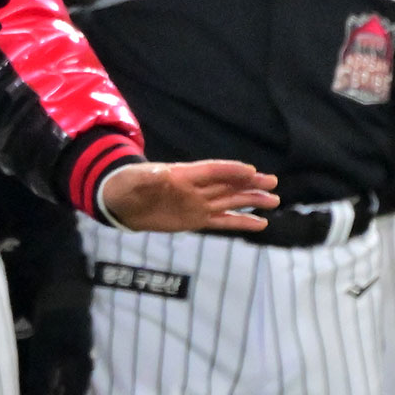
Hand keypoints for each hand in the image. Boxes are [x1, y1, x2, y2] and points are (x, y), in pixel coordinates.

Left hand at [101, 159, 278, 231]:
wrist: (120, 204)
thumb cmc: (125, 186)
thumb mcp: (132, 180)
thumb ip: (147, 178)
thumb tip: (162, 173)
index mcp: (182, 175)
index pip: (211, 171)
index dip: (229, 171)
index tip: (251, 170)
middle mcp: (194, 188)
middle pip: (226, 184)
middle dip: (248, 183)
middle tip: (272, 181)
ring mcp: (197, 204)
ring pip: (229, 201)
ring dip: (250, 200)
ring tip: (273, 200)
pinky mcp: (196, 220)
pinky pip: (222, 221)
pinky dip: (240, 222)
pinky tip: (260, 224)